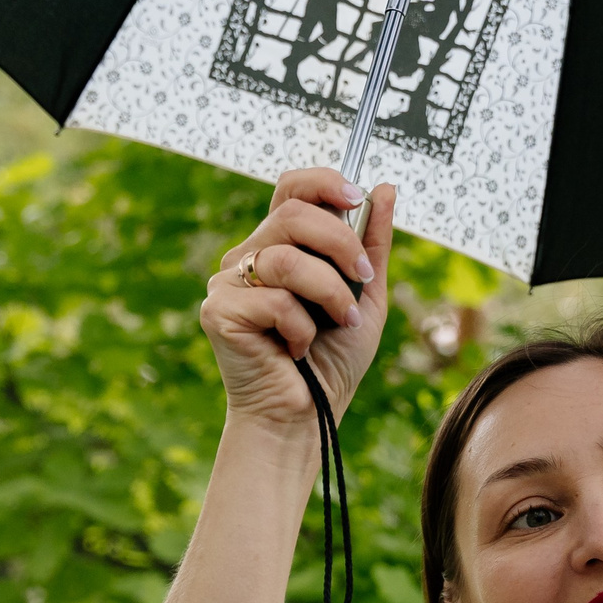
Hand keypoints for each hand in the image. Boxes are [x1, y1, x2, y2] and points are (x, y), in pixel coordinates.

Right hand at [201, 169, 395, 433]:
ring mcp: (228, 283)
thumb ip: (372, 246)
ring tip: (341, 321)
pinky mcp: (218, 312)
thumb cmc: (331, 362)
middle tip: (364, 278)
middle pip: (292, 214)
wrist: (307, 419)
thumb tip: (384, 188)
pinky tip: (298, 350)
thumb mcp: (365, 297)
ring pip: (287, 258)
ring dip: (330, 292)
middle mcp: (248, 258)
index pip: (291, 189)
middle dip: (341, 243)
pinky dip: (302, 328)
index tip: (357, 197)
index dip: (323, 183)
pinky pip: (274, 300)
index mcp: (279, 247)